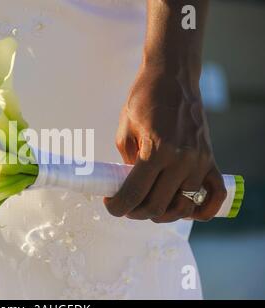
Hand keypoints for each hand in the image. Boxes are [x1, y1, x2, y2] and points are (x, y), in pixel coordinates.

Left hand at [104, 64, 226, 222]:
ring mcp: (200, 161)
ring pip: (182, 206)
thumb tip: (129, 186)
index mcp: (155, 151)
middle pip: (157, 206)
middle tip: (126, 204)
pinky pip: (213, 195)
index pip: (134, 194)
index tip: (111, 204)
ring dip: (162, 213)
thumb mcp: (125, 130)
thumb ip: (127, 162)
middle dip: (136, 212)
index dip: (117, 206)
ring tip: (148, 205)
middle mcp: (181, 160)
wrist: (173, 76)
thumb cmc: (144, 99)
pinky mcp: (211, 159)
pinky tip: (184, 209)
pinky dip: (201, 209)